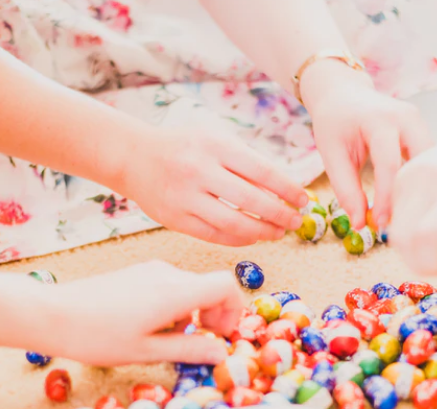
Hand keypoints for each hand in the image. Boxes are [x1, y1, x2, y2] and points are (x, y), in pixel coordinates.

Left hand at [39, 261, 244, 366]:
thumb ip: (188, 349)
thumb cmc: (98, 337)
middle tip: (197, 343)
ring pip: (188, 287)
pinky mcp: (136, 274)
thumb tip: (221, 353)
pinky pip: (169, 286)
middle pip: (208, 287)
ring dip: (191, 313)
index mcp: (175, 291)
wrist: (52, 314)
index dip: (233, 310)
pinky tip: (149, 327)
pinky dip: (173, 306)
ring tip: (167, 339)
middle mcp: (167, 274)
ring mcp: (150, 270)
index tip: (218, 334)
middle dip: (212, 315)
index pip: (226, 285)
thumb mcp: (146, 351)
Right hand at [122, 127, 307, 245]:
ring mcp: (186, 198)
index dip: (287, 189)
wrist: (133, 157)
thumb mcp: (214, 141)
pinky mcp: (176, 220)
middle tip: (295, 221)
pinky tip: (253, 237)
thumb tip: (283, 190)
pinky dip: (239, 239)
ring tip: (278, 233)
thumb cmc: (184, 148)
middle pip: (252, 201)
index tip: (303, 199)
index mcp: (215, 146)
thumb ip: (245, 162)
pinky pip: (215, 235)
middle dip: (280, 214)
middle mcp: (200, 171)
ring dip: (262, 231)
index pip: (262, 171)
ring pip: (235, 223)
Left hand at [299, 61, 432, 230]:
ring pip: (429, 163)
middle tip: (400, 225)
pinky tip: (412, 201)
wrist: (343, 94)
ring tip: (406, 217)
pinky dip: (421, 180)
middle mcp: (407, 117)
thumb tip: (361, 224)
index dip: (386, 199)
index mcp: (380, 120)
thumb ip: (346, 189)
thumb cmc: (334, 123)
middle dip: (412, 195)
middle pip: (420, 163)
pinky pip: (427, 159)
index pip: (389, 166)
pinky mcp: (423, 129)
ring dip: (420, 189)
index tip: (381, 225)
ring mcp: (419, 121)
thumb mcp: (331, 154)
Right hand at [389, 137, 436, 274]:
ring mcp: (410, 175)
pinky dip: (409, 231)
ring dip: (414, 248)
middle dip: (419, 262)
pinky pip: (395, 220)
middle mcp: (429, 178)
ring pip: (394, 232)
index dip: (432, 264)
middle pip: (403, 237)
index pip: (429, 235)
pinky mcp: (400, 177)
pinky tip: (431, 222)